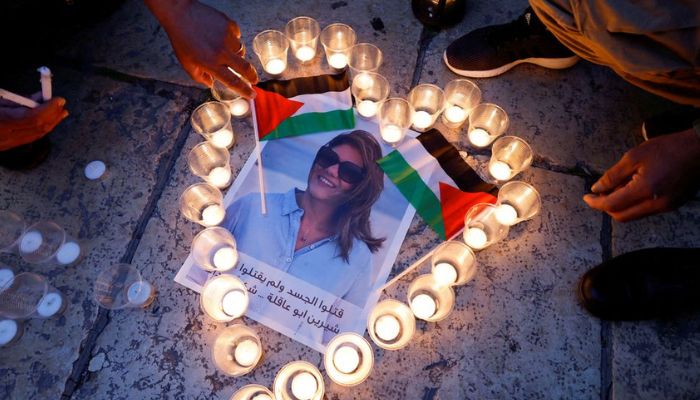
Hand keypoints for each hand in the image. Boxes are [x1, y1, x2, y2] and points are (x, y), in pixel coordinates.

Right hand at [0, 95, 67, 150]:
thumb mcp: (0, 100)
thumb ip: (19, 100)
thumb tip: (40, 97)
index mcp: (1, 123)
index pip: (34, 118)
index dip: (50, 109)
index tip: (59, 100)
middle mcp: (4, 137)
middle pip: (39, 129)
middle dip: (54, 115)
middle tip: (61, 105)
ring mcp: (6, 144)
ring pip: (37, 136)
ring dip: (51, 123)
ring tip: (61, 113)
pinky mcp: (6, 146)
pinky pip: (29, 139)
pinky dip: (41, 129)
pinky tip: (48, 122)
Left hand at [145, 0, 257, 97]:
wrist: (180, 14)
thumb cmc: (181, 39)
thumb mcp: (187, 64)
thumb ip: (200, 77)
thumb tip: (211, 83)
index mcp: (210, 64)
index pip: (233, 81)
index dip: (244, 90)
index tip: (251, 95)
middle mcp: (221, 52)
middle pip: (245, 68)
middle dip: (252, 76)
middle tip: (254, 80)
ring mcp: (227, 37)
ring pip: (241, 51)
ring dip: (236, 54)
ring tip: (222, 49)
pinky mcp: (229, 25)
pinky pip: (237, 36)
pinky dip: (232, 38)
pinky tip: (220, 35)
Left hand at [583, 129, 699, 221]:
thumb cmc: (668, 148)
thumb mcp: (634, 157)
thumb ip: (612, 175)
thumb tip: (597, 188)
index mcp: (645, 190)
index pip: (612, 205)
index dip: (595, 202)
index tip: (586, 196)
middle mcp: (656, 204)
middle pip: (621, 216)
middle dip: (606, 207)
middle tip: (598, 193)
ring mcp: (666, 207)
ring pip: (633, 215)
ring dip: (619, 206)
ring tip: (615, 188)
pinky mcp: (672, 205)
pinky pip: (645, 211)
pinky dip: (633, 204)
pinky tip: (631, 189)